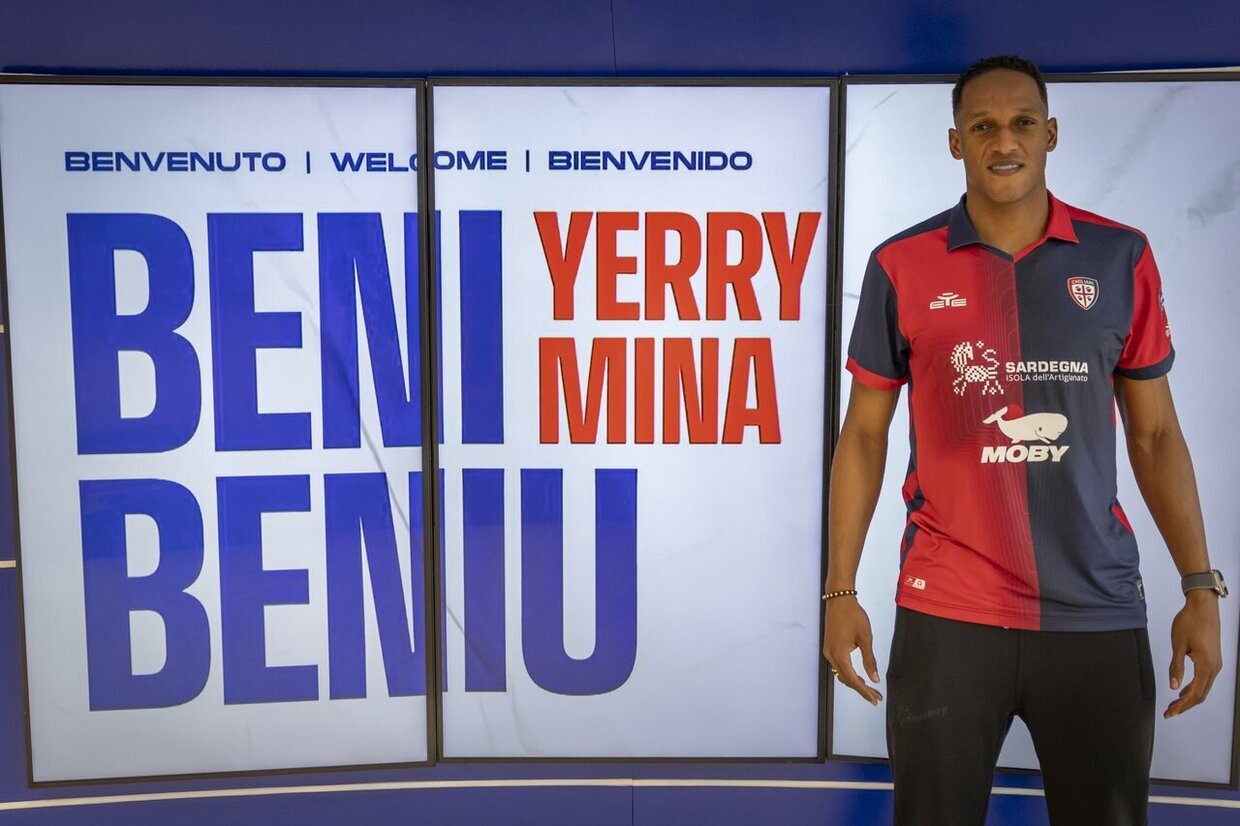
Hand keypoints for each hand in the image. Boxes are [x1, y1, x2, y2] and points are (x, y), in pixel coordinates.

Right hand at [822, 596, 882, 705]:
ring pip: (841, 673)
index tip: (875, 699)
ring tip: (870, 688)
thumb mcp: (865, 638)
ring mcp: (828, 651)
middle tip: (876, 697)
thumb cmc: (853, 615)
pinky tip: (858, 675)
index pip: (853, 680)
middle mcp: (831, 655)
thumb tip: (874, 678)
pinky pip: (838, 666)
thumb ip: (870, 660)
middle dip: (861, 689)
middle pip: (846, 679)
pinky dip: (848, 673)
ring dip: (855, 682)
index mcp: (840, 655)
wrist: (839, 599)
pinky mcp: (829, 647)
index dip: (865, 691)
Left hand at [1165, 591, 1222, 717]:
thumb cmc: (1190, 622)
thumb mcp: (1178, 645)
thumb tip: (1173, 687)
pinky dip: (1194, 687)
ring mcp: (1216, 663)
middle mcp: (1215, 667)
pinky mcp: (1213, 659)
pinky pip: (1205, 679)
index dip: (1182, 706)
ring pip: (1204, 687)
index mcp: (1206, 665)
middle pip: (1201, 694)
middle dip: (1185, 705)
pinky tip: (1182, 689)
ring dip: (1189, 697)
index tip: (1170, 714)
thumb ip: (1176, 667)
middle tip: (1169, 712)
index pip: (1195, 694)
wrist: (1203, 606)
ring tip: (1173, 704)